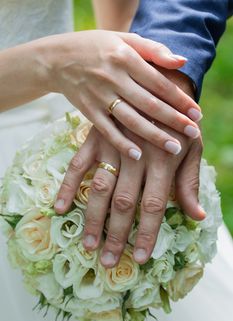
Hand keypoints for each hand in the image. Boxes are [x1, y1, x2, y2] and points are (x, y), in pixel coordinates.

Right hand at [42, 30, 201, 157]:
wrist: (58, 59)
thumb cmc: (97, 47)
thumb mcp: (124, 39)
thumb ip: (153, 50)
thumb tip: (182, 61)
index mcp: (125, 57)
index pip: (158, 82)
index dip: (179, 99)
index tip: (196, 114)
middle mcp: (113, 78)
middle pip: (148, 104)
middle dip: (173, 120)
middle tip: (193, 134)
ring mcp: (99, 96)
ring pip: (130, 120)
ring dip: (153, 136)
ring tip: (174, 148)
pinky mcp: (88, 111)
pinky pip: (106, 130)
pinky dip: (121, 143)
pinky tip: (138, 155)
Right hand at [55, 69, 204, 267]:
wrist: (157, 83)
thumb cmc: (178, 122)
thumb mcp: (192, 148)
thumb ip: (190, 182)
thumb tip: (197, 216)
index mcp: (163, 160)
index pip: (153, 205)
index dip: (147, 233)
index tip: (140, 258)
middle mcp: (137, 155)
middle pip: (124, 203)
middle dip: (117, 235)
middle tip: (108, 262)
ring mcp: (113, 146)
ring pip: (101, 188)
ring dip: (93, 218)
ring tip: (88, 245)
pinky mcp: (95, 138)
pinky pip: (78, 165)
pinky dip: (69, 186)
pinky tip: (60, 208)